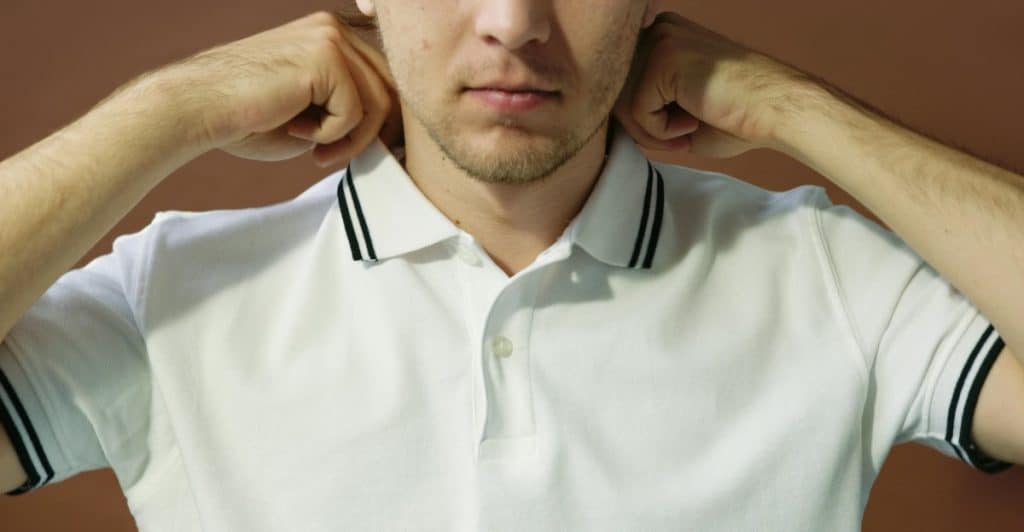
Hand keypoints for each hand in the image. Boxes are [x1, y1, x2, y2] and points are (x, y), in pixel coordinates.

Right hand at [139, 10, 401, 167]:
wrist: (199, 109)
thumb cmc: (249, 118)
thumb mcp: (315, 113)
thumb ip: (353, 112)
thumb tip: (398, 133)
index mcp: (333, 36)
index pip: (386, 79)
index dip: (381, 121)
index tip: (354, 148)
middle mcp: (335, 28)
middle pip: (391, 89)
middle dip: (371, 133)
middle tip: (333, 156)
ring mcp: (331, 37)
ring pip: (378, 102)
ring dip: (352, 140)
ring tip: (317, 152)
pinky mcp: (325, 55)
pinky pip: (355, 110)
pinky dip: (333, 134)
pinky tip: (298, 133)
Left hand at [614, 11, 818, 158]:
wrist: (776, 110)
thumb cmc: (734, 116)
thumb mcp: (675, 108)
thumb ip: (641, 106)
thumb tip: (603, 123)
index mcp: (660, 35)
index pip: (620, 84)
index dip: (641, 119)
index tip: (675, 130)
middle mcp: (657, 29)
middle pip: (615, 93)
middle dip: (642, 128)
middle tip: (679, 138)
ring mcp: (660, 40)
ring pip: (622, 104)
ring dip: (652, 132)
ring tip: (686, 131)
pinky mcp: (664, 59)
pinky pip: (637, 111)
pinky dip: (662, 131)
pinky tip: (694, 122)